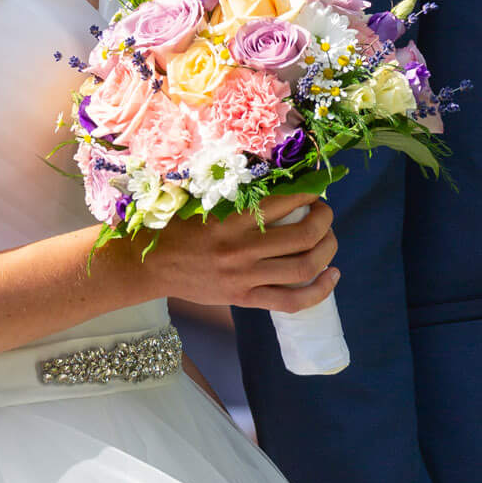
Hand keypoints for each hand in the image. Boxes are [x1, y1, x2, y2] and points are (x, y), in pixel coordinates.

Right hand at [143, 194, 337, 312]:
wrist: (148, 264)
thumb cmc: (176, 226)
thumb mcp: (202, 200)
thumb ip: (235, 193)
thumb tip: (277, 180)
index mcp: (231, 217)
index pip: (286, 200)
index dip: (310, 192)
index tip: (315, 189)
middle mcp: (241, 248)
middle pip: (304, 234)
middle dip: (325, 220)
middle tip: (325, 213)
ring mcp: (245, 276)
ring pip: (304, 266)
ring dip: (328, 250)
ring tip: (330, 240)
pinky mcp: (244, 298)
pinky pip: (290, 301)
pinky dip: (318, 292)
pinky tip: (332, 277)